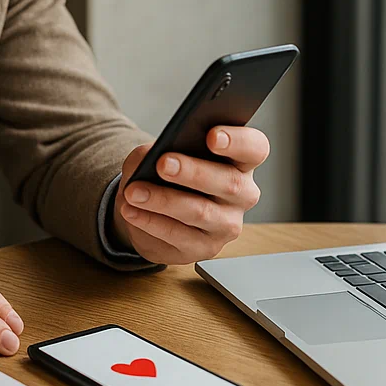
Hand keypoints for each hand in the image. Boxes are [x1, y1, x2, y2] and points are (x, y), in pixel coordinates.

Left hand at [111, 126, 267, 263]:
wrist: (151, 210)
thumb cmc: (166, 173)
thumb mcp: (158, 153)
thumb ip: (157, 149)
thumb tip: (150, 158)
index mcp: (240, 161)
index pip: (254, 148)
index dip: (238, 141)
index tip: (212, 136)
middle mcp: (242, 194)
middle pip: (229, 182)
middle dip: (193, 172)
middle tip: (163, 163)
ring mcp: (227, 224)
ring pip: (201, 212)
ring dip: (164, 200)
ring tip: (134, 191)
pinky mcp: (205, 248)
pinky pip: (179, 236)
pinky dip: (151, 222)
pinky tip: (131, 211)